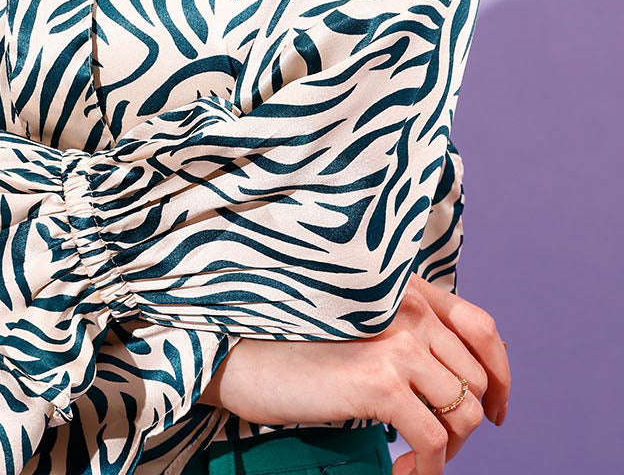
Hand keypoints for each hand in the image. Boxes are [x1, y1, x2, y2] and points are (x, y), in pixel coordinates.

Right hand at [202, 275, 509, 474]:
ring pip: (464, 414)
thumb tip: (458, 384)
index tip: (498, 413)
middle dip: (464, 425)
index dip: (501, 376)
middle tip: (433, 448)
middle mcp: (408, 307)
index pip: (483, 328)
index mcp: (406, 289)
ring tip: (415, 462)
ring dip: (447, 451)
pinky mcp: (381, 381)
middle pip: (477, 380)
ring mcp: (398, 343)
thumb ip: (405, 333)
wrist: (244, 357)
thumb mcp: (360, 329)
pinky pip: (433, 441)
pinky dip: (427, 470)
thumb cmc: (295, 349)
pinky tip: (401, 472)